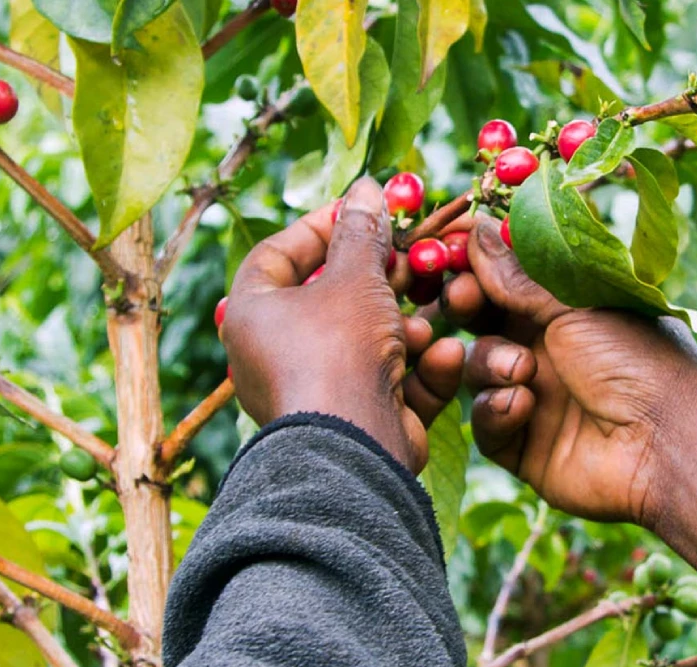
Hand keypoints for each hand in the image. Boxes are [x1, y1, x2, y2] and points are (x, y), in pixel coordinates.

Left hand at [222, 178, 463, 472]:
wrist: (352, 446)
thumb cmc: (338, 350)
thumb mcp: (354, 278)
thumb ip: (362, 233)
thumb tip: (367, 188)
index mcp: (254, 315)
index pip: (277, 255)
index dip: (319, 226)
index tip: (360, 210)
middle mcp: (276, 355)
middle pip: (331, 300)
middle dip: (378, 281)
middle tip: (409, 261)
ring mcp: (318, 391)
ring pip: (368, 344)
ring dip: (404, 329)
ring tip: (419, 325)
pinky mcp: (357, 421)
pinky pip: (390, 384)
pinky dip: (418, 370)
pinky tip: (443, 356)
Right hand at [442, 217, 696, 524]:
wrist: (665, 445)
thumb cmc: (637, 361)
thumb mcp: (576, 306)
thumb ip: (518, 276)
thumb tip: (478, 229)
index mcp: (568, 309)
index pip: (507, 279)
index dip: (477, 265)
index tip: (450, 249)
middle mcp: (548, 350)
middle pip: (482, 322)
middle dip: (467, 308)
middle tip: (463, 299)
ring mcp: (534, 398)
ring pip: (477, 371)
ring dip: (491, 364)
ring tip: (522, 371)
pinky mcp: (523, 446)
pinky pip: (486, 423)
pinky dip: (497, 411)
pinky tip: (522, 406)